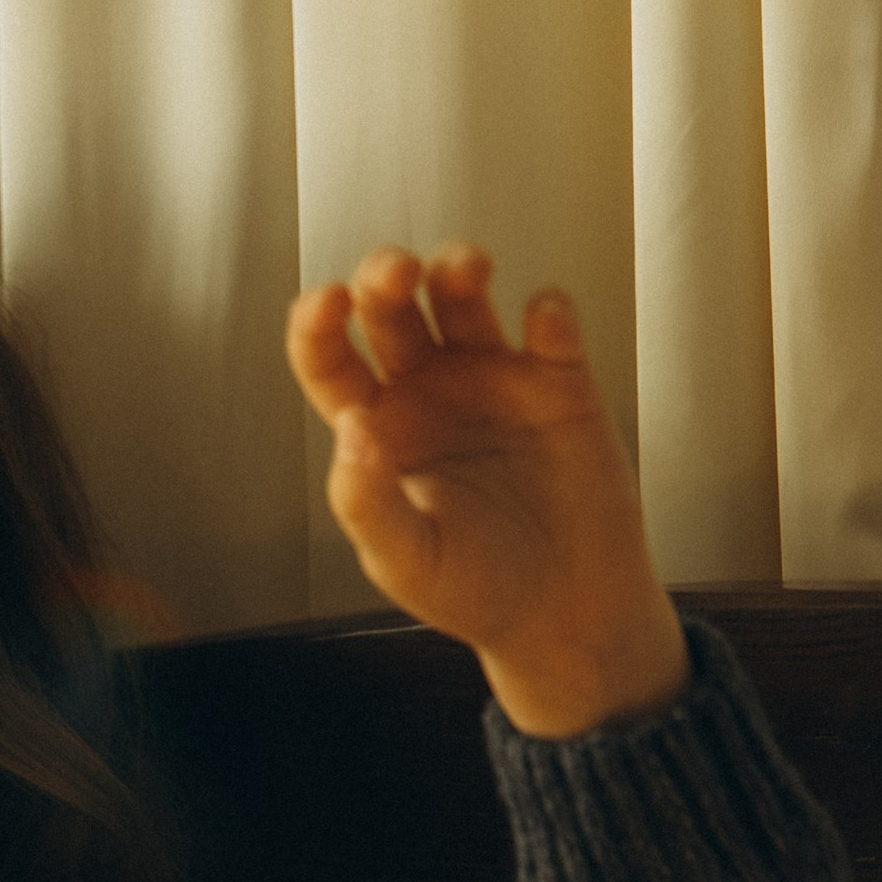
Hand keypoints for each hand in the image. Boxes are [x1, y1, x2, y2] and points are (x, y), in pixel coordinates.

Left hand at [286, 241, 686, 736]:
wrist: (562, 614)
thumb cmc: (475, 592)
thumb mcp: (404, 563)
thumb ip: (366, 501)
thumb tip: (351, 430)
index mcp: (377, 428)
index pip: (329, 358)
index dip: (318, 322)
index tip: (328, 303)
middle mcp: (427, 390)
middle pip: (393, 306)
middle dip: (387, 274)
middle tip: (397, 275)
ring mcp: (492, 378)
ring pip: (464, 295)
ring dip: (459, 267)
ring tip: (468, 271)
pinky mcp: (558, 381)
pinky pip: (552, 325)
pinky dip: (550, 311)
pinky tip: (546, 323)